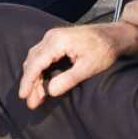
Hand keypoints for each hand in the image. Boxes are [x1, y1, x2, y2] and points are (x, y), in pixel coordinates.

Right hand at [17, 23, 137, 109]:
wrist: (114, 35)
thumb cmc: (104, 50)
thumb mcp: (88, 68)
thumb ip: (68, 79)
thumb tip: (50, 92)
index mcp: (57, 41)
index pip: (36, 63)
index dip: (28, 81)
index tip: (23, 96)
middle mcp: (51, 37)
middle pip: (33, 62)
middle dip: (30, 83)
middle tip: (31, 102)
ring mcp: (53, 37)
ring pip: (35, 59)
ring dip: (34, 78)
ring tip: (36, 97)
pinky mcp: (57, 41)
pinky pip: (42, 56)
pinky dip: (40, 71)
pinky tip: (42, 84)